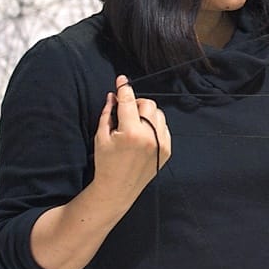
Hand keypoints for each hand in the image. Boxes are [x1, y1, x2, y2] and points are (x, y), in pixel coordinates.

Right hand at [91, 75, 170, 200]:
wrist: (118, 188)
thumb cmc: (106, 163)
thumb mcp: (101, 136)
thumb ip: (108, 113)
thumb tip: (113, 95)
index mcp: (131, 132)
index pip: (129, 101)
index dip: (124, 88)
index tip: (122, 80)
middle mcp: (150, 136)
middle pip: (148, 104)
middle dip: (136, 103)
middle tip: (126, 110)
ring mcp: (161, 143)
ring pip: (158, 114)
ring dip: (146, 114)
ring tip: (134, 124)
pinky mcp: (168, 149)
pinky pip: (164, 127)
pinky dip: (155, 125)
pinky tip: (143, 133)